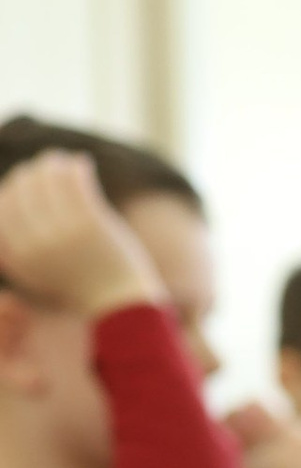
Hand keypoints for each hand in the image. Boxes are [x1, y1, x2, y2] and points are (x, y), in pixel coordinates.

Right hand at [0, 149, 163, 317]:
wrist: (120, 305)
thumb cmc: (81, 286)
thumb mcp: (38, 272)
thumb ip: (19, 247)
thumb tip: (5, 203)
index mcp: (18, 258)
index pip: (2, 208)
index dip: (12, 188)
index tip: (26, 181)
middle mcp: (34, 244)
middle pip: (22, 188)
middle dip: (33, 172)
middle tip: (49, 165)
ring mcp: (61, 233)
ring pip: (47, 179)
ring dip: (55, 164)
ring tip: (66, 163)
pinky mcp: (89, 224)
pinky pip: (74, 181)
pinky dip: (77, 167)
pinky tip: (83, 163)